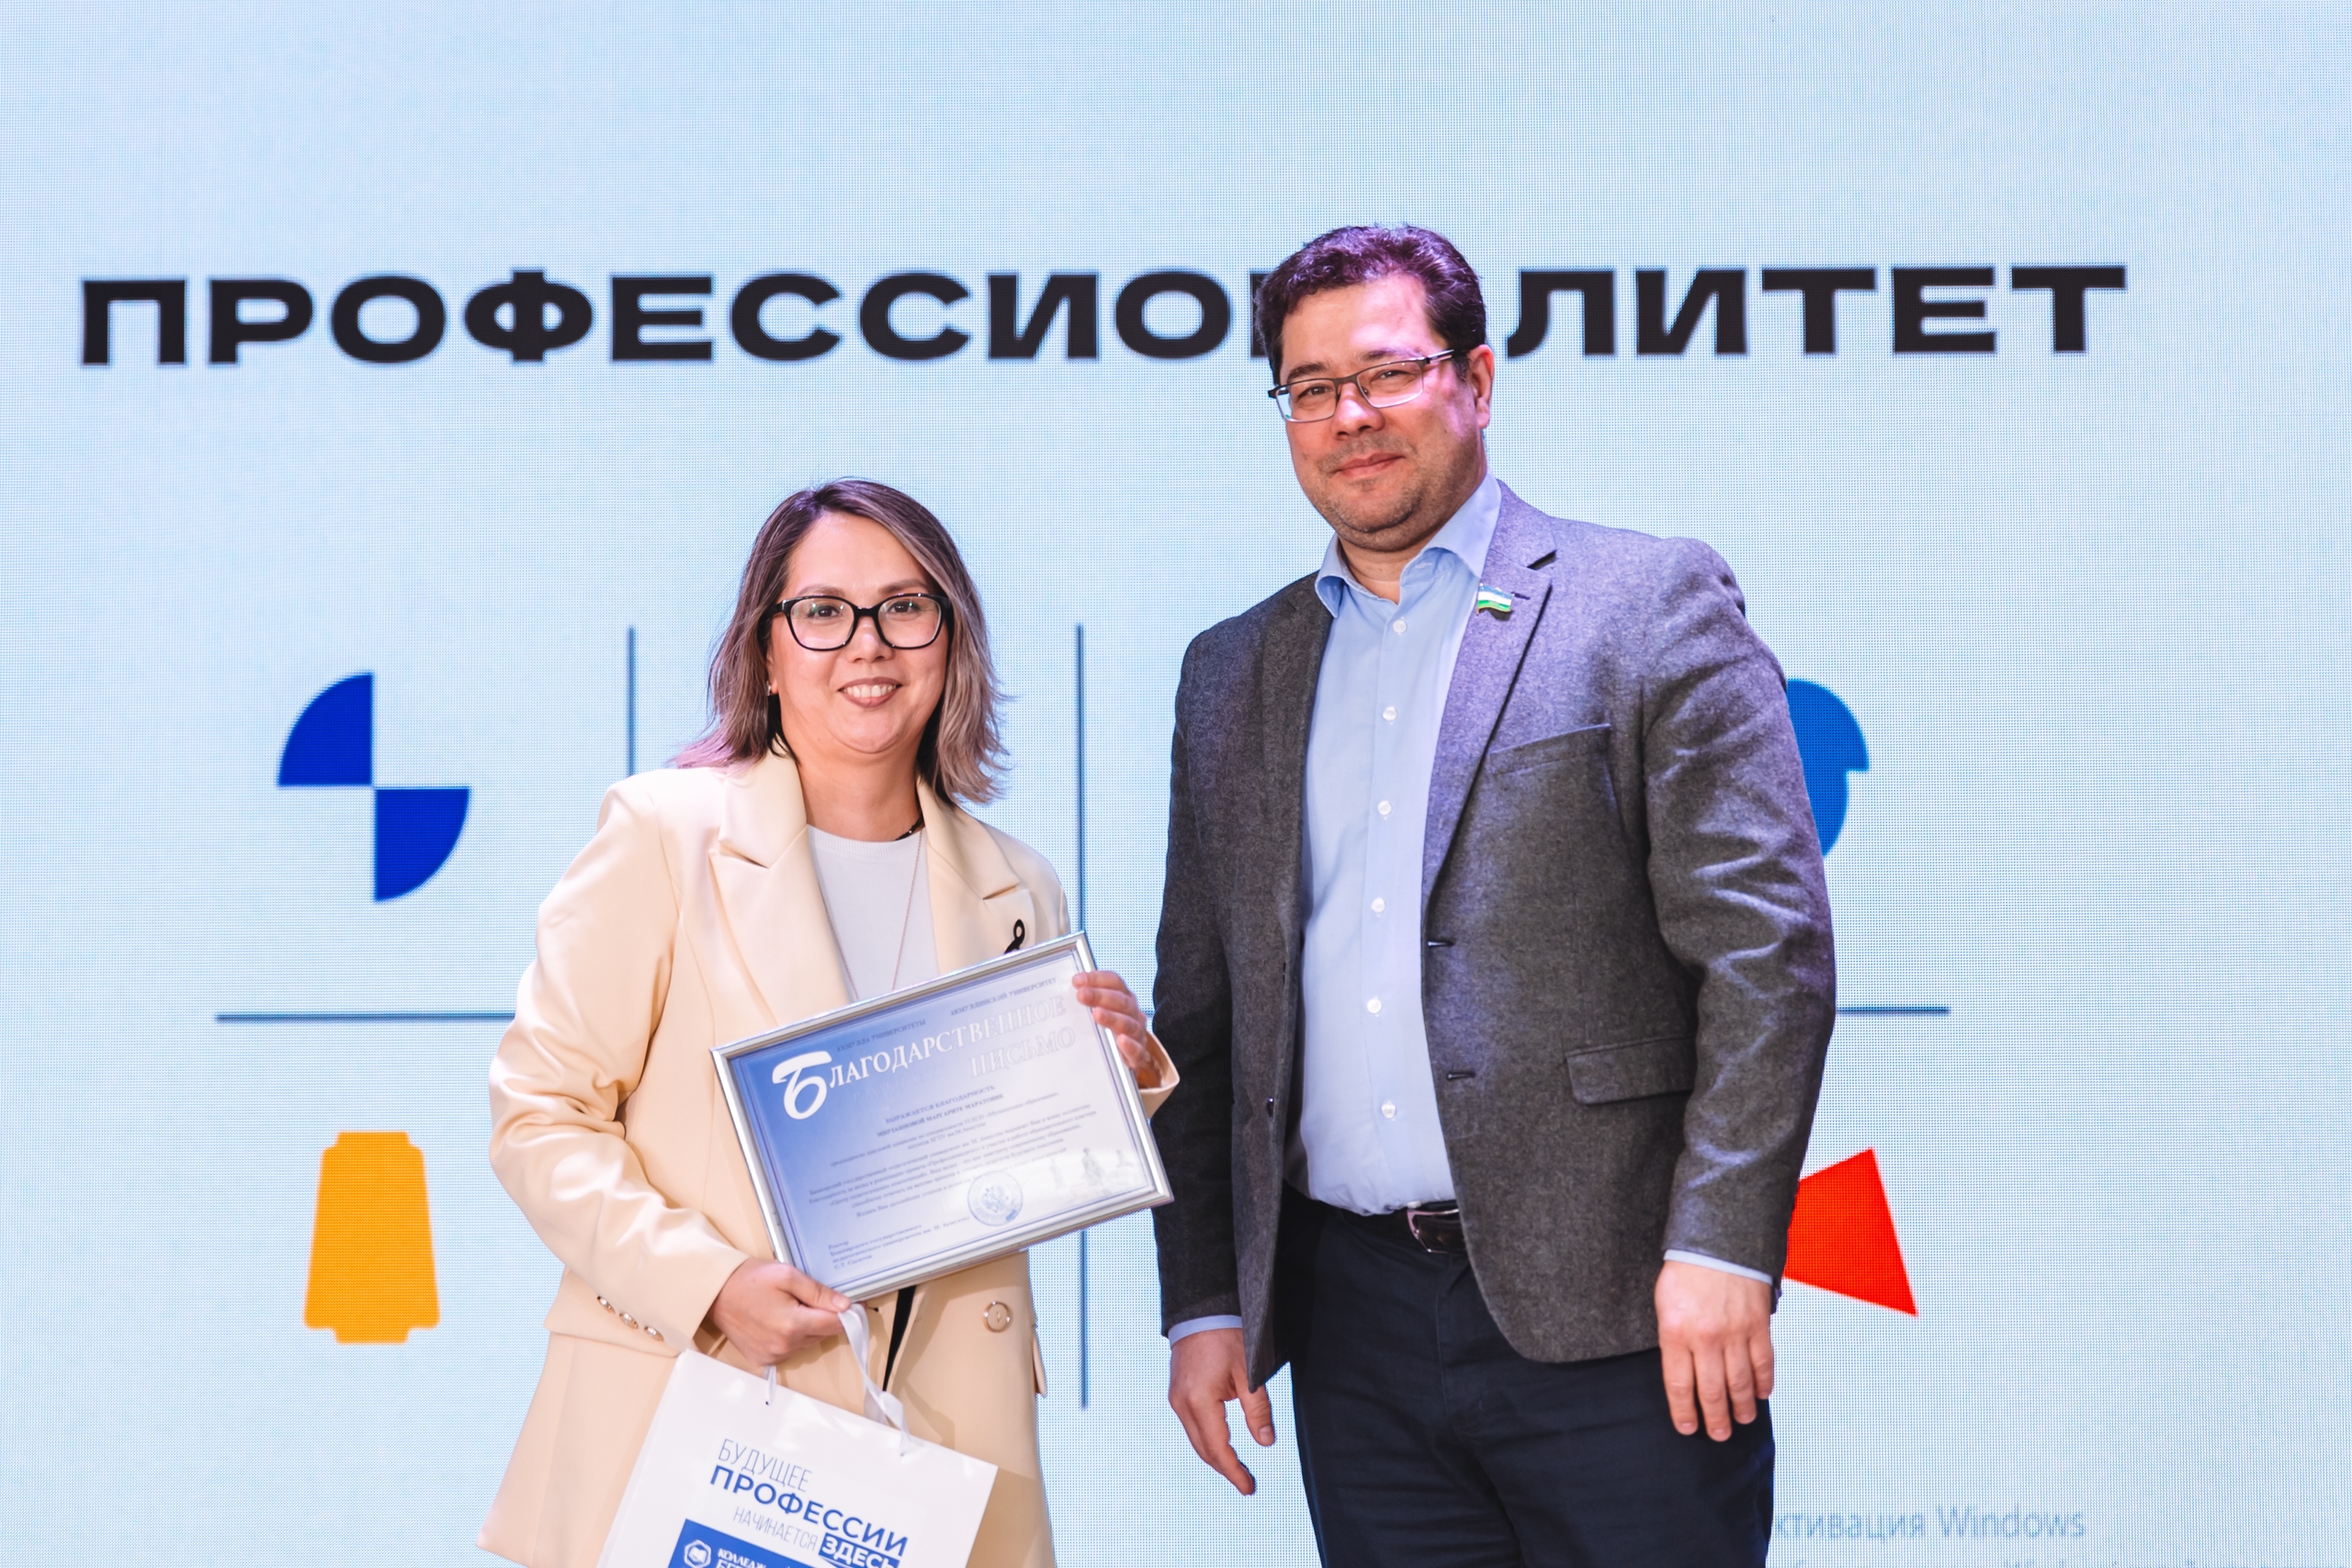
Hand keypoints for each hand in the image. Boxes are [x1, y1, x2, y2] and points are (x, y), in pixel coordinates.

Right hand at [706, 1259, 851, 1366]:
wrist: (716, 1293)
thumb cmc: (746, 1281)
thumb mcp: (787, 1275)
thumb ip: (818, 1292)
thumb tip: (844, 1304)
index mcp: (792, 1325)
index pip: (835, 1324)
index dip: (849, 1313)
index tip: (856, 1304)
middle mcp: (784, 1346)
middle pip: (823, 1333)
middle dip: (825, 1316)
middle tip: (813, 1297)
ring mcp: (773, 1355)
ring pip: (808, 1342)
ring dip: (808, 1326)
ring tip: (790, 1306)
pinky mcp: (764, 1359)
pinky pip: (791, 1349)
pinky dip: (792, 1336)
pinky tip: (780, 1319)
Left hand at [1073, 970, 1161, 1087]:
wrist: (1126, 1063)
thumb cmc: (1108, 1034)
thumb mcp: (1098, 1015)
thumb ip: (1086, 1004)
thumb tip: (1060, 994)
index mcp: (1124, 998)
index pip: (1114, 982)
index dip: (1097, 979)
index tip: (1077, 980)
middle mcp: (1133, 1014)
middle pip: (1121, 1001)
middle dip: (1101, 996)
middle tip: (1081, 995)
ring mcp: (1137, 1034)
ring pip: (1128, 1023)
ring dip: (1112, 1018)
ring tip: (1097, 1014)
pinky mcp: (1138, 1056)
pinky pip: (1137, 1050)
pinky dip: (1129, 1045)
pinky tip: (1120, 1041)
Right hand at [1168, 1327, 1274, 1494]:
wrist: (1200, 1310)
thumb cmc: (1226, 1336)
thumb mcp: (1248, 1372)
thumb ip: (1257, 1409)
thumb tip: (1266, 1442)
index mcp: (1199, 1401)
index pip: (1218, 1448)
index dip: (1234, 1470)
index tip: (1249, 1487)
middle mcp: (1182, 1404)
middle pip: (1204, 1449)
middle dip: (1225, 1468)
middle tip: (1247, 1483)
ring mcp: (1176, 1399)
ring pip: (1196, 1439)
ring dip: (1216, 1456)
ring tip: (1237, 1468)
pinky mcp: (1177, 1393)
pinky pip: (1191, 1426)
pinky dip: (1207, 1440)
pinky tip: (1221, 1445)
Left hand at [1655, 1259, 1775, 1439]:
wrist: (1718, 1241)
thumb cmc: (1684, 1272)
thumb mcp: (1663, 1304)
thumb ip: (1672, 1339)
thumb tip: (1681, 1372)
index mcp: (1675, 1333)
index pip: (1679, 1385)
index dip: (1683, 1412)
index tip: (1687, 1428)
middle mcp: (1706, 1338)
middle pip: (1711, 1391)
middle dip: (1715, 1418)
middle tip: (1718, 1434)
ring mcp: (1735, 1333)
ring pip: (1740, 1382)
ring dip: (1742, 1406)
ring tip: (1742, 1420)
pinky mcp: (1758, 1325)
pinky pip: (1763, 1362)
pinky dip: (1764, 1382)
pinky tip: (1762, 1394)